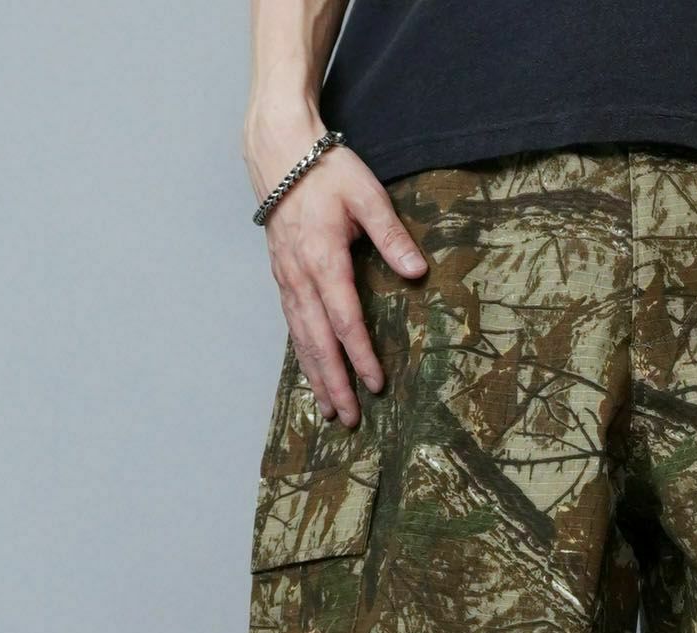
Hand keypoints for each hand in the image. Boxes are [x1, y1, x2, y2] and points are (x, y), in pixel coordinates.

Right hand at [246, 113, 426, 426]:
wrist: (278, 150)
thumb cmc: (325, 169)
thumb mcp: (367, 195)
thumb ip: (392, 236)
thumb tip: (417, 272)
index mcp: (323, 259)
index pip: (345, 319)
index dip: (360, 355)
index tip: (375, 384)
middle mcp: (300, 276)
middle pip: (318, 342)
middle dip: (334, 382)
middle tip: (350, 419)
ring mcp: (287, 278)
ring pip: (301, 338)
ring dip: (316, 376)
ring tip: (330, 411)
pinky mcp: (282, 276)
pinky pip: (292, 325)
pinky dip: (302, 354)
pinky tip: (312, 373)